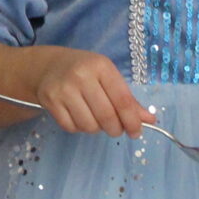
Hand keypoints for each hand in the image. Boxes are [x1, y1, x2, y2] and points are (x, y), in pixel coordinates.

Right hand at [23, 46, 154, 138]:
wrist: (49, 65)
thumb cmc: (85, 70)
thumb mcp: (108, 76)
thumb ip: (128, 99)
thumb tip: (149, 121)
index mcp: (101, 66)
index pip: (122, 100)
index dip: (132, 121)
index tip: (136, 133)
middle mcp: (81, 76)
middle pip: (106, 116)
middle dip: (115, 129)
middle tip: (116, 130)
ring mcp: (63, 89)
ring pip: (88, 125)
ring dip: (96, 129)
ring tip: (95, 120)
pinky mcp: (50, 101)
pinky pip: (71, 127)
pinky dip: (79, 128)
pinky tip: (79, 117)